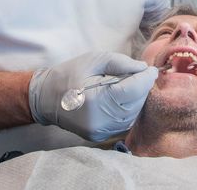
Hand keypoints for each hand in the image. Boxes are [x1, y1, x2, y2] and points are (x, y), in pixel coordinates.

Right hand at [28, 52, 156, 141]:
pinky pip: (123, 123)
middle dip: (143, 88)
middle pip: (134, 104)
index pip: (131, 91)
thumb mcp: (93, 60)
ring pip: (132, 116)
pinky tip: (125, 97)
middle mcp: (99, 120)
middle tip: (143, 74)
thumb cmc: (68, 74)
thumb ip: (120, 62)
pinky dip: (129, 109)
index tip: (152, 69)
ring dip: (137, 99)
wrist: (44, 98)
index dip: (145, 79)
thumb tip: (142, 68)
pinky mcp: (99, 136)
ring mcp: (100, 131)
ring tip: (133, 84)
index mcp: (96, 100)